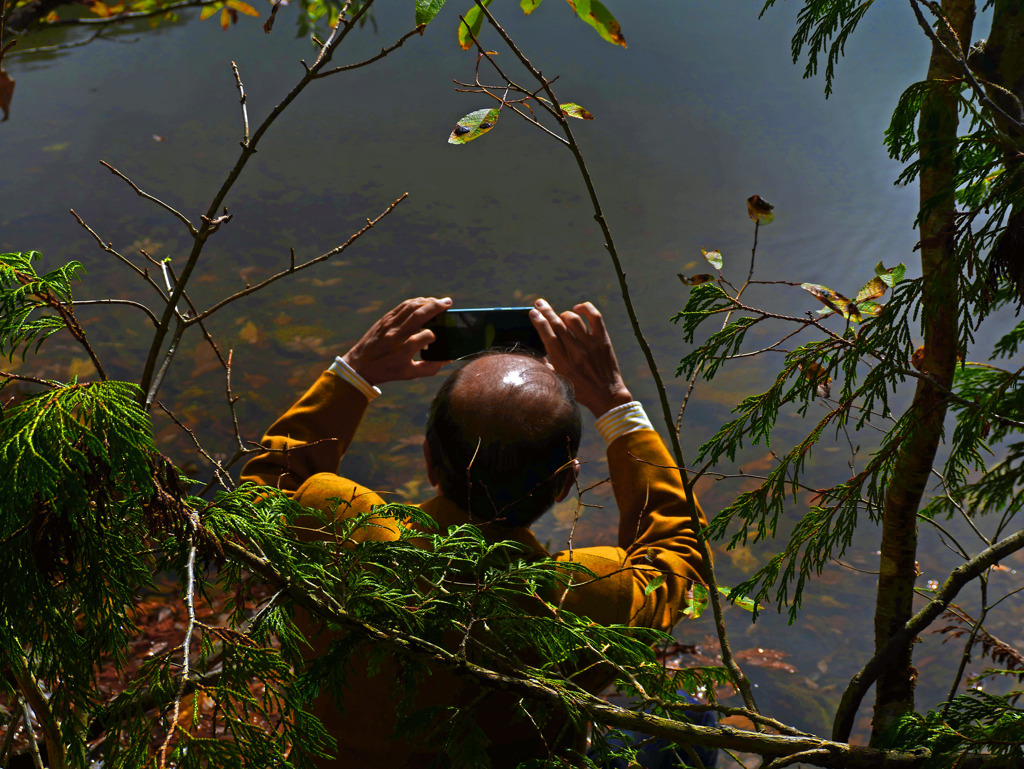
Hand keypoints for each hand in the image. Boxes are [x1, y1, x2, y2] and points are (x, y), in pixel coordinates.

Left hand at [341, 297, 451, 385]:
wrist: (359, 365)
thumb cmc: (386, 371)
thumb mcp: (409, 374)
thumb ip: (430, 368)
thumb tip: (447, 359)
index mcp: (403, 352)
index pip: (424, 337)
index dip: (433, 336)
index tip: (435, 338)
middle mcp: (395, 335)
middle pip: (418, 315)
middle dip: (436, 306)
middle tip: (448, 302)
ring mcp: (389, 325)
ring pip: (410, 306)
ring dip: (426, 301)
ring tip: (438, 301)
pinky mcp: (384, 319)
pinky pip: (402, 306)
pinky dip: (415, 302)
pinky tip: (424, 302)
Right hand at [529, 298, 632, 416]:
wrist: (607, 396)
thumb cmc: (581, 390)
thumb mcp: (560, 381)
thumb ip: (548, 365)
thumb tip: (538, 352)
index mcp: (563, 363)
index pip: (548, 336)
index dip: (539, 321)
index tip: (533, 312)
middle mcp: (576, 353)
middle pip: (558, 325)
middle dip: (546, 311)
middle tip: (539, 303)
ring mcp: (591, 345)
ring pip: (573, 319)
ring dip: (564, 314)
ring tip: (561, 315)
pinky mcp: (603, 341)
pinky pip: (594, 317)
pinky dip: (585, 308)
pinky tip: (578, 309)